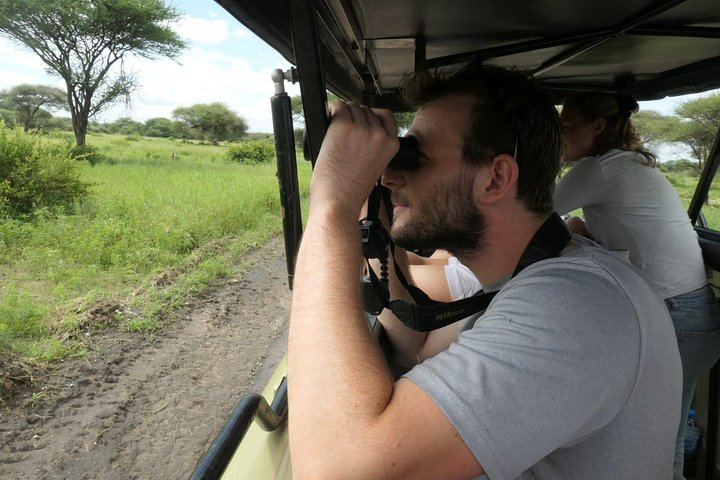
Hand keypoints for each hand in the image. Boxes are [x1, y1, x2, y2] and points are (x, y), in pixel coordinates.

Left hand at [310, 101, 398, 218]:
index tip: (361, 120)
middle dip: (353, 117)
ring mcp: (362, 129)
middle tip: (343, 133)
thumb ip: (374, 145)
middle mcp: (379, 135)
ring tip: (334, 132)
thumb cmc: (351, 190)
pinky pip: (337, 107)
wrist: (338, 201)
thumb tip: (360, 125)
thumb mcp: (375, 166)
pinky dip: (330, 110)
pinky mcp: (343, 126)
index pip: (386, 116)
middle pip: (365, 109)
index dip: (371, 116)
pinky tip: (327, 120)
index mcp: (391, 145)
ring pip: (351, 107)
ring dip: (341, 114)